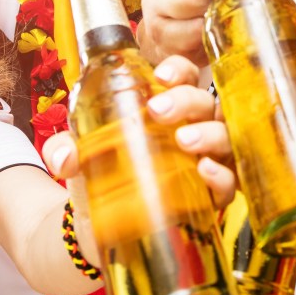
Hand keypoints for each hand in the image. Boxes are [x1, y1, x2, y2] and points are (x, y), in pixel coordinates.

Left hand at [42, 55, 236, 208]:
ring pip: (225, 137)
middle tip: (158, 111)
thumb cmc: (103, 172)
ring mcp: (206, 160)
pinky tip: (204, 171)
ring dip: (209, 134)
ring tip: (183, 140)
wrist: (102, 224)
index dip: (178, 70)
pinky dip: (222, 175)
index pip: (184, 77)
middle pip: (205, 102)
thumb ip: (65, 148)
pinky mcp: (210, 196)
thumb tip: (65, 157)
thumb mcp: (81, 154)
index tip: (159, 76)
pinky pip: (230, 182)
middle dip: (186, 101)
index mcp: (168, 107)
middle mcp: (193, 127)